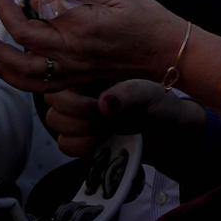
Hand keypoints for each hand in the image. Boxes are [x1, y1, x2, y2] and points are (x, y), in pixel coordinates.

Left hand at [0, 0, 188, 93]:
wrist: (170, 55)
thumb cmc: (151, 22)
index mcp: (81, 24)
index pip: (40, 6)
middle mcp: (71, 50)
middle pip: (22, 36)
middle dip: (1, 17)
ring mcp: (72, 70)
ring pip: (22, 68)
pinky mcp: (77, 81)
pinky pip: (38, 85)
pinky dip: (16, 78)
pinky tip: (4, 69)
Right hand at [44, 80, 204, 157]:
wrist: (166, 128)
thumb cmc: (158, 103)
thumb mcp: (149, 92)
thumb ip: (129, 93)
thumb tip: (105, 103)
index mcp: (90, 74)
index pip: (56, 82)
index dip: (70, 99)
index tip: (97, 106)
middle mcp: (80, 92)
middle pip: (53, 106)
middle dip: (79, 117)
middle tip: (106, 119)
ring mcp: (78, 116)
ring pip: (56, 125)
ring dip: (82, 131)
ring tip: (109, 128)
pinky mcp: (81, 138)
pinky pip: (66, 144)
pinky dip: (83, 146)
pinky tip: (104, 140)